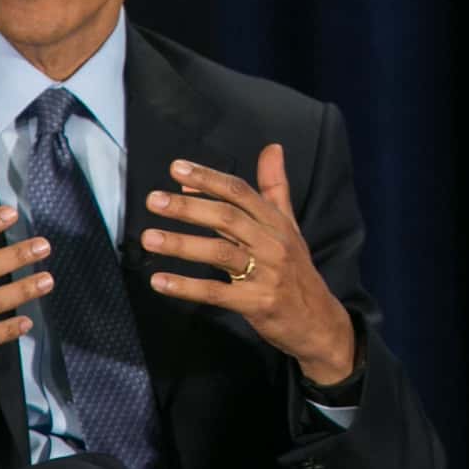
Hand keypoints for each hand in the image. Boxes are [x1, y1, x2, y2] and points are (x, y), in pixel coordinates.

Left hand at [142, 149, 356, 385]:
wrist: (319, 322)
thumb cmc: (296, 270)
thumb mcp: (290, 226)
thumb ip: (275, 187)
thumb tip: (271, 147)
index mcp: (276, 222)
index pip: (240, 192)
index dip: (208, 178)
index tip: (176, 169)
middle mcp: (272, 243)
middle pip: (227, 218)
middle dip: (188, 208)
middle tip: (154, 200)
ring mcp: (265, 274)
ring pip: (220, 253)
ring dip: (182, 244)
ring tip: (149, 238)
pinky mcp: (256, 303)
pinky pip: (216, 293)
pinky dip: (186, 287)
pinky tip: (160, 281)